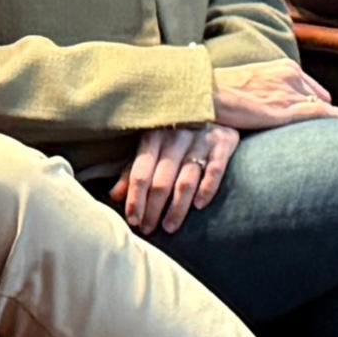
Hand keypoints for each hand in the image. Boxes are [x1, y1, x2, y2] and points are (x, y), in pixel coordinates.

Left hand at [113, 123, 236, 233]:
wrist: (218, 107)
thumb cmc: (176, 133)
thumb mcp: (152, 147)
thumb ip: (133, 170)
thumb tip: (114, 196)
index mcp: (153, 136)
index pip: (140, 173)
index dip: (135, 199)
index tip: (132, 220)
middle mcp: (175, 137)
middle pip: (161, 181)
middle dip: (153, 209)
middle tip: (148, 229)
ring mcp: (200, 139)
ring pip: (186, 181)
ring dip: (177, 208)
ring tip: (170, 227)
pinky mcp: (223, 142)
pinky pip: (215, 170)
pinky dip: (207, 189)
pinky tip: (199, 206)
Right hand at [209, 58, 337, 130]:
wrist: (206, 93)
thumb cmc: (219, 92)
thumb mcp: (247, 85)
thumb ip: (265, 92)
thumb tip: (265, 107)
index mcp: (283, 67)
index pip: (310, 88)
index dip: (312, 104)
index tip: (317, 117)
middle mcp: (292, 76)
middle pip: (318, 98)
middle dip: (320, 113)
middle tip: (326, 133)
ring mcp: (291, 92)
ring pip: (322, 108)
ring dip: (329, 121)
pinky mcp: (287, 109)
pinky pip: (323, 113)